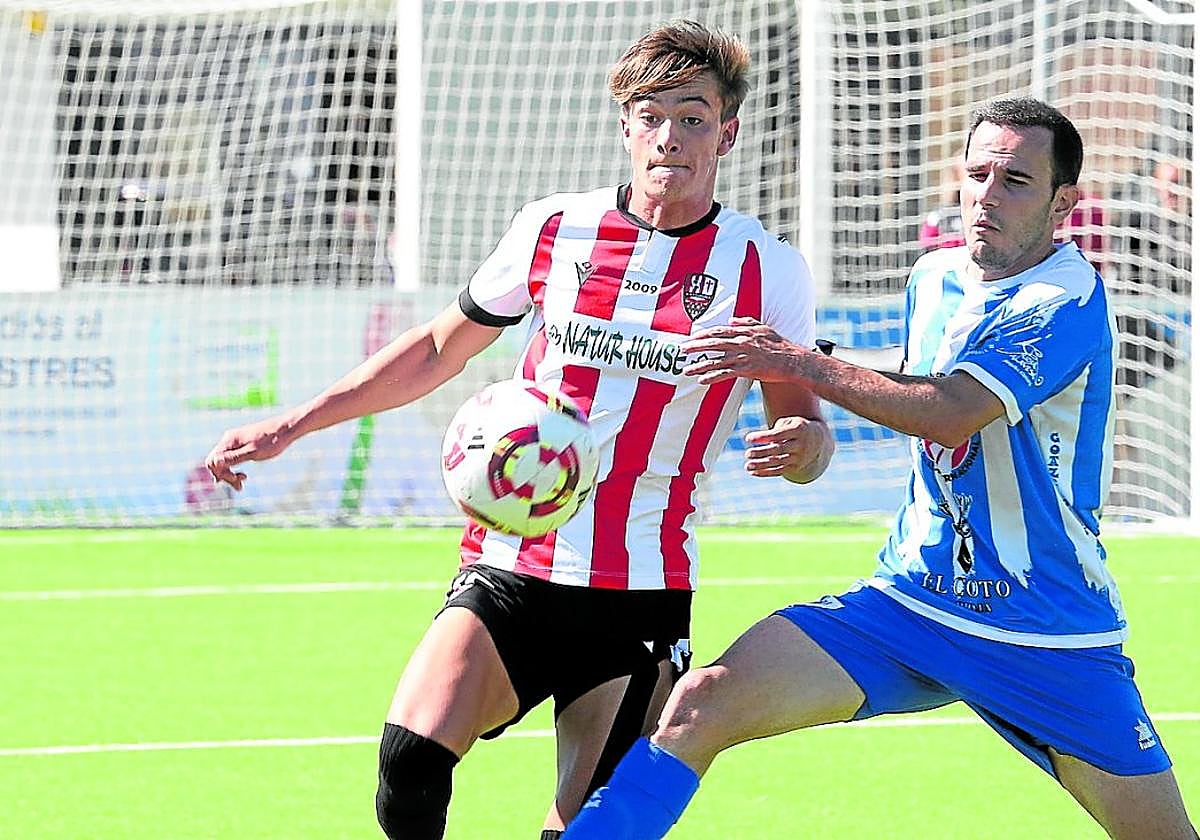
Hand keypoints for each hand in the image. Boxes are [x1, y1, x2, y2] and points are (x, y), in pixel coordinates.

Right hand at [205, 416, 296, 490]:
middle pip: (215, 462)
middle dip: (225, 476)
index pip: (213, 460)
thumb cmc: (272, 441)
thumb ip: (233, 458)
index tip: (237, 479)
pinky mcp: (242, 445)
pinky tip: (240, 477)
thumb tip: (214, 464)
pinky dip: (234, 469)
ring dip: (229, 475)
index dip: (221, 473)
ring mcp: (235, 442)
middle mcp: (229, 440)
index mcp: (230, 440)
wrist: (286, 429)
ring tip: (241, 486)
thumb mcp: (253, 452)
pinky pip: (231, 459)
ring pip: (223, 462)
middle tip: (240, 486)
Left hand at [682, 317, 806, 383]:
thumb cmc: (780, 345)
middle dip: (695, 346)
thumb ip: (746, 322)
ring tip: (685, 369)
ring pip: (716, 360)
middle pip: (713, 343)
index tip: (692, 337)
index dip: (704, 334)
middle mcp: (741, 343)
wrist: (793, 360)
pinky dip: (712, 377)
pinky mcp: (746, 370)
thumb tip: (731, 320)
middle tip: (681, 350)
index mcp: (744, 333)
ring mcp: (743, 356)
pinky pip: (725, 374)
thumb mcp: (764, 328)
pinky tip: (701, 380)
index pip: (719, 332)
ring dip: (699, 365)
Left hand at [744, 415, 829, 481]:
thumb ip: (777, 428)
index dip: (763, 437)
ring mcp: (799, 458)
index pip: (778, 435)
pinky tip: (753, 472)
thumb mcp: (791, 422)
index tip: (748, 439)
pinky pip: (779, 471)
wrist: (819, 441)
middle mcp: (800, 445)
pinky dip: (765, 473)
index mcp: (799, 430)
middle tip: (747, 454)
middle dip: (761, 453)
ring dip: (761, 465)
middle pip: (778, 450)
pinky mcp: (795, 467)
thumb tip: (762, 439)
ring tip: (747, 465)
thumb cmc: (798, 428)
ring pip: (777, 463)